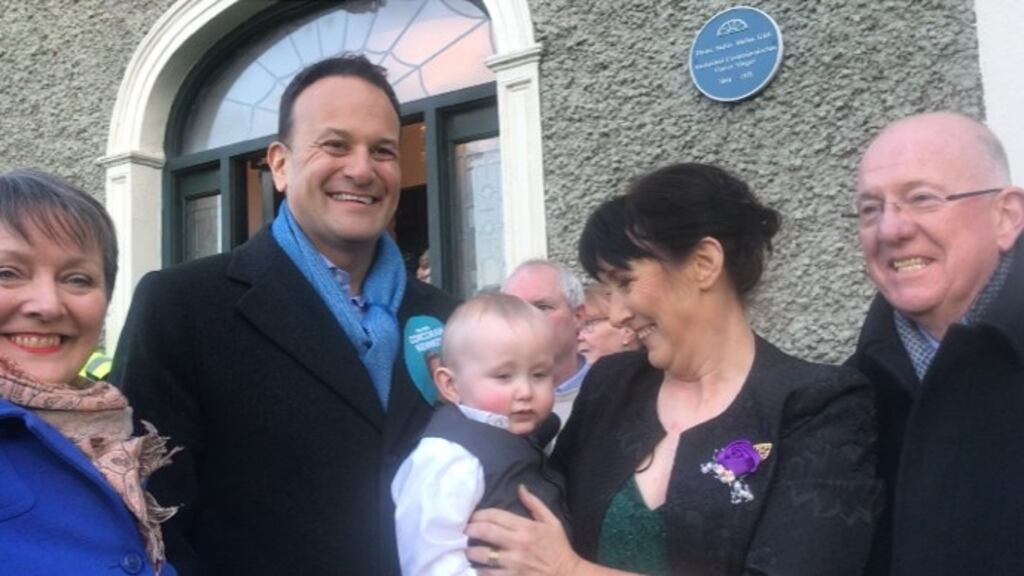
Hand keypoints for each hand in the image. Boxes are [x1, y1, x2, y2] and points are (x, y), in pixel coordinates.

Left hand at [465, 485, 580, 575]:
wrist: (567, 574)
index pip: (495, 515)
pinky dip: (480, 570)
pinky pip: (488, 574)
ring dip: (471, 551)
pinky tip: (477, 567)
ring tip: (467, 550)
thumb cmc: (558, 547)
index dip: (479, 514)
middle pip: (485, 531)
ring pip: (483, 555)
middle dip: (470, 529)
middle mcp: (517, 544)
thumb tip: (520, 488)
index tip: (472, 517)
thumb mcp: (551, 521)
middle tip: (464, 530)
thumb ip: (534, 504)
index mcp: (525, 528)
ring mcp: (513, 563)